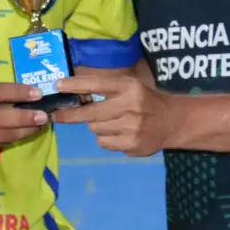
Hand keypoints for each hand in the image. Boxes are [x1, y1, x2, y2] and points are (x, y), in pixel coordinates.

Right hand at [0, 84, 48, 159]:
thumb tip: (23, 96)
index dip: (18, 92)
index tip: (38, 93)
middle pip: (1, 119)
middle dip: (25, 118)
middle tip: (44, 116)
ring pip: (1, 137)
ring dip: (23, 132)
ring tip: (39, 126)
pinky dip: (10, 140)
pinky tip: (22, 134)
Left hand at [53, 74, 182, 156]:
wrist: (172, 122)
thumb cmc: (145, 101)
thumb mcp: (130, 87)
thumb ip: (106, 90)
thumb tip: (72, 93)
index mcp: (128, 88)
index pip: (97, 84)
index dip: (76, 85)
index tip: (58, 85)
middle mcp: (129, 106)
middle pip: (90, 113)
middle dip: (72, 114)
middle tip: (57, 115)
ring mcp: (130, 128)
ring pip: (95, 129)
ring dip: (97, 126)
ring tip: (112, 122)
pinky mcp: (130, 145)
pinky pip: (103, 142)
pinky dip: (106, 139)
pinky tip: (119, 134)